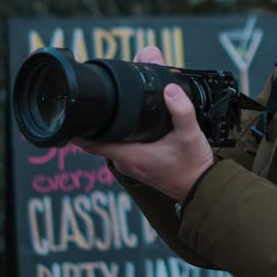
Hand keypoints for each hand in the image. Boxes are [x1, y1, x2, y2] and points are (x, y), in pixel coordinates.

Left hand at [75, 45, 214, 201]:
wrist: (203, 188)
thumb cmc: (193, 166)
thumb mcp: (190, 134)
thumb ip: (181, 109)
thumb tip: (170, 89)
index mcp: (129, 155)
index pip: (90, 142)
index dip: (77, 127)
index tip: (73, 110)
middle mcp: (125, 162)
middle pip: (98, 138)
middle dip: (97, 119)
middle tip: (97, 98)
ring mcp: (131, 165)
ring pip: (111, 141)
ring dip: (110, 126)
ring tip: (113, 106)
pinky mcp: (139, 165)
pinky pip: (122, 146)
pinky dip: (121, 134)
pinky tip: (130, 122)